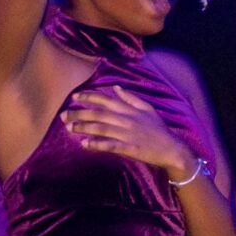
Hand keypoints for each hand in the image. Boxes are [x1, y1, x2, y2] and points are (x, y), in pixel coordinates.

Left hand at [64, 86, 197, 177]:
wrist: (171, 148)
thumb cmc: (158, 129)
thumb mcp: (147, 108)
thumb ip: (130, 97)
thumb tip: (116, 87)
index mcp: (130, 109)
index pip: (105, 100)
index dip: (88, 97)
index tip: (74, 97)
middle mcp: (127, 119)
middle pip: (98, 114)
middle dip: (79, 113)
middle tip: (64, 115)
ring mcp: (128, 134)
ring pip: (101, 128)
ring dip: (84, 128)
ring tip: (70, 128)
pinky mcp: (130, 148)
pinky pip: (110, 145)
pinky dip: (97, 144)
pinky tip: (85, 144)